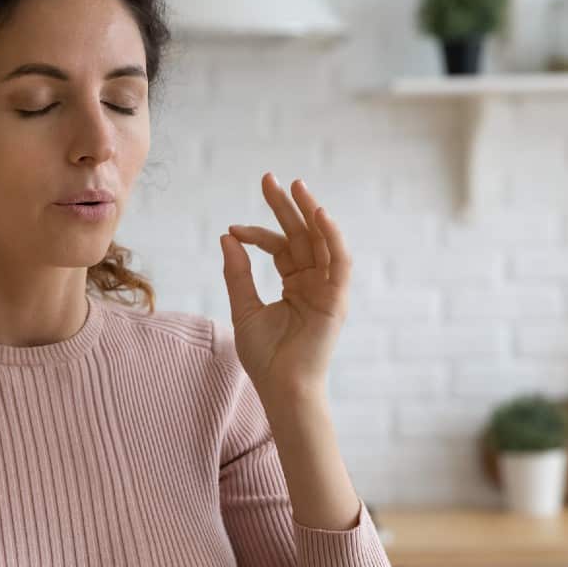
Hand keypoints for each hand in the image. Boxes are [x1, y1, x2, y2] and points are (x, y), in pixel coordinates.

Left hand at [218, 173, 351, 398]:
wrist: (282, 388)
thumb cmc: (265, 357)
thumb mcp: (243, 308)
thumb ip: (238, 273)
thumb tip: (227, 237)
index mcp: (295, 285)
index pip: (279, 248)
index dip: (257, 234)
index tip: (233, 229)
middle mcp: (314, 282)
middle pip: (302, 236)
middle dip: (286, 206)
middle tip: (268, 178)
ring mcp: (328, 289)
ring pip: (322, 241)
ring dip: (311, 212)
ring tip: (296, 186)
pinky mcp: (338, 299)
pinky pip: (340, 261)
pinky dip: (332, 237)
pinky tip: (318, 214)